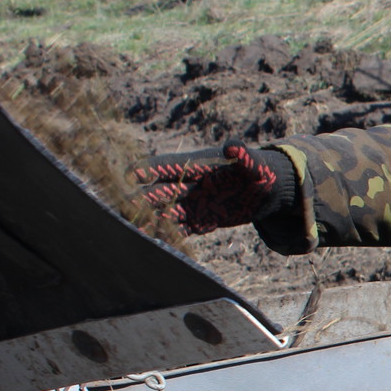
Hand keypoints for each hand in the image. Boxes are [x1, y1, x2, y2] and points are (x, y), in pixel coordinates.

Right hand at [132, 144, 295, 234]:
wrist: (267, 191)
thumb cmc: (259, 171)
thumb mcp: (254, 164)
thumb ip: (243, 155)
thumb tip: (232, 146)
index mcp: (197, 166)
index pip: (167, 166)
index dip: (150, 170)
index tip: (130, 176)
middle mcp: (189, 185)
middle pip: (159, 191)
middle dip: (141, 199)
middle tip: (124, 208)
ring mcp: (193, 204)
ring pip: (166, 212)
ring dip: (151, 221)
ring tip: (135, 231)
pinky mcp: (200, 220)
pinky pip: (181, 229)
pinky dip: (170, 236)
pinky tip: (156, 245)